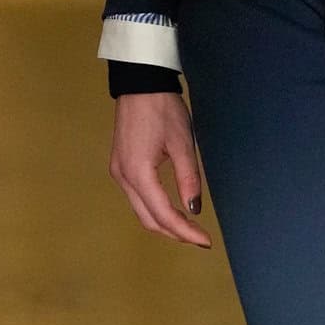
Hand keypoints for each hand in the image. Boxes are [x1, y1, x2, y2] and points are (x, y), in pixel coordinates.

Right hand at [109, 90, 210, 246]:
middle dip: (174, 233)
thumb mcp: (182, 143)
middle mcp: (123, 177)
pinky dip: (155, 209)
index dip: (185, 231)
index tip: (206, 241)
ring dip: (164, 222)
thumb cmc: (163, 109)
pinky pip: (137, 198)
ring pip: (141, 211)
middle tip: (200, 238)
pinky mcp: (120, 166)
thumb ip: (188, 178)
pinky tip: (172, 209)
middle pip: (148, 219)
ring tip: (190, 227)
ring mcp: (118, 172)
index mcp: (138, 172)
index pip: (163, 214)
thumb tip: (194, 209)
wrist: (140, 84)